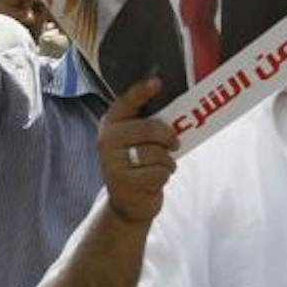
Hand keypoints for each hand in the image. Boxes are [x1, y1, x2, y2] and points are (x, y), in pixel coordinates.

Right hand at [97, 78, 178, 224]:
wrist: (127, 203)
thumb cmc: (138, 165)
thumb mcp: (138, 142)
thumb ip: (149, 124)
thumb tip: (179, 108)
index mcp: (110, 124)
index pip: (126, 102)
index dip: (141, 91)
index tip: (157, 82)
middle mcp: (107, 141)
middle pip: (149, 128)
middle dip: (168, 137)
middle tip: (174, 144)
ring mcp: (112, 163)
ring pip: (157, 153)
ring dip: (167, 162)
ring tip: (161, 166)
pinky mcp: (123, 183)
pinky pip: (158, 173)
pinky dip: (164, 176)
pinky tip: (155, 180)